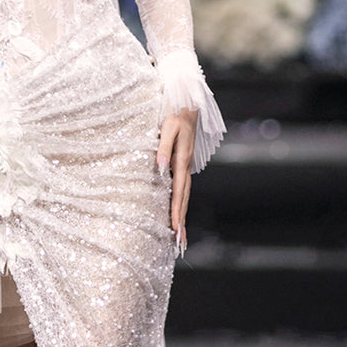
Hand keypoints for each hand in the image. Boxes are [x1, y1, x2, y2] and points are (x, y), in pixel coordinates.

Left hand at [157, 106, 198, 251]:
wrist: (187, 104)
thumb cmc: (174, 114)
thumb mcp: (167, 127)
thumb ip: (163, 147)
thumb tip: (160, 167)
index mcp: (182, 160)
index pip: (179, 191)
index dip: (177, 211)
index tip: (175, 229)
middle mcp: (186, 166)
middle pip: (184, 198)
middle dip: (181, 221)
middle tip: (180, 243)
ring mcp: (185, 167)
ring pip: (184, 195)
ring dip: (182, 215)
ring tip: (180, 236)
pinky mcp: (182, 165)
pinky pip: (182, 188)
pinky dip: (180, 203)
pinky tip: (176, 213)